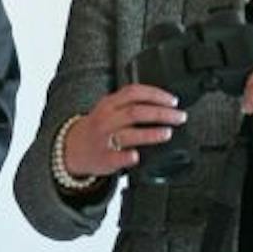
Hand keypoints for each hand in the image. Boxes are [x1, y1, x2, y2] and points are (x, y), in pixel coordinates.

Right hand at [62, 84, 187, 177]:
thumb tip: (164, 104)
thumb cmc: (98, 128)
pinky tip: (138, 156)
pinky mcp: (104, 158)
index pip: (134, 92)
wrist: (72, 149)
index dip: (156, 95)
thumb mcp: (109, 109)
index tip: (173, 101)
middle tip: (180, 117)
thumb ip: (131, 103)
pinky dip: (128, 156)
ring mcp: (104, 139)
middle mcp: (106, 120)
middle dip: (162, 113)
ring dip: (151, 133)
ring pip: (129, 134)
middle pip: (136, 112)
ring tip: (167, 133)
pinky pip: (117, 157)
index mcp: (109, 104)